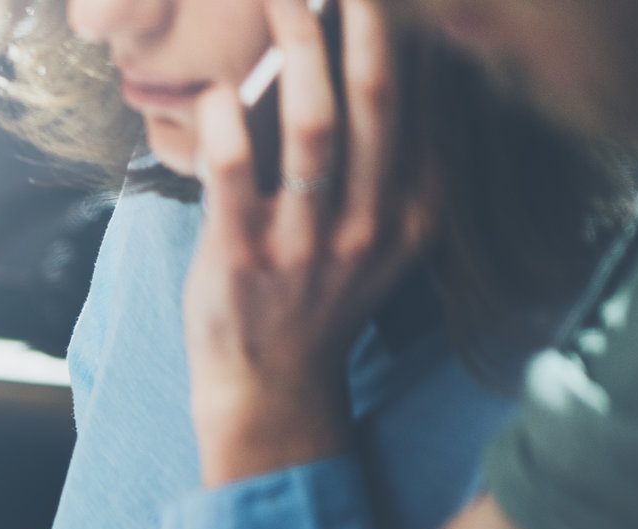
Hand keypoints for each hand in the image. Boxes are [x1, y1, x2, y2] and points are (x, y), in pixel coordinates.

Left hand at [185, 0, 439, 486]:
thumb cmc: (316, 288)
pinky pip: (236, 177)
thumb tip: (367, 54)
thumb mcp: (378, 225)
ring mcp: (309, 243)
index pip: (420, 98)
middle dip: (363, 21)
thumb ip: (382, 155)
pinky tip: (217, 89)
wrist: (272, 384)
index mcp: (416, 204)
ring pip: (314, 127)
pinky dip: (225, 125)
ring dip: (297, 51)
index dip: (405, 30)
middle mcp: (373, 220)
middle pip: (378, 98)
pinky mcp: (244, 258)